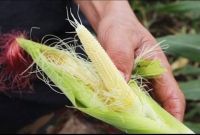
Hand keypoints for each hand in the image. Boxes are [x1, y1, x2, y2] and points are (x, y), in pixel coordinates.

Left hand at [76, 0, 184, 120]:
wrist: (111, 23)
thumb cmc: (120, 27)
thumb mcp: (120, 39)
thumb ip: (121, 58)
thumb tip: (120, 83)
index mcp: (157, 67)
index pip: (172, 95)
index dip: (173, 113)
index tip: (165, 128)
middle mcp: (149, 78)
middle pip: (154, 105)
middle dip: (146, 119)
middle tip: (132, 128)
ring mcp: (136, 81)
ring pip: (137, 104)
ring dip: (130, 114)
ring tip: (118, 122)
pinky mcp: (124, 81)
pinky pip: (124, 98)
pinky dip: (118, 106)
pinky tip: (108, 110)